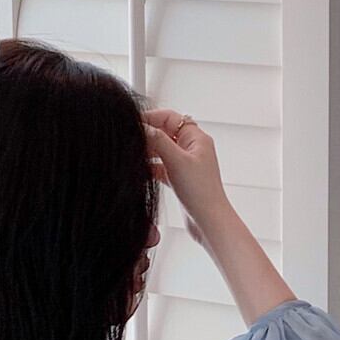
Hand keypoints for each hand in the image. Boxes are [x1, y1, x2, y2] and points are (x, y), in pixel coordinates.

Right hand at [142, 110, 230, 239]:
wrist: (209, 222)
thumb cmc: (200, 192)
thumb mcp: (176, 160)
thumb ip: (158, 140)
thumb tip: (142, 126)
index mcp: (197, 139)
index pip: (170, 118)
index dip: (151, 118)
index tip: (132, 123)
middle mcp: (193, 149)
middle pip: (164, 132)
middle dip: (147, 135)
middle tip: (130, 140)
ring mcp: (186, 165)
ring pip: (162, 150)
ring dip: (148, 151)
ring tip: (133, 155)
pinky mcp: (180, 179)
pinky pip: (161, 166)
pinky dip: (150, 167)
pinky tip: (139, 170)